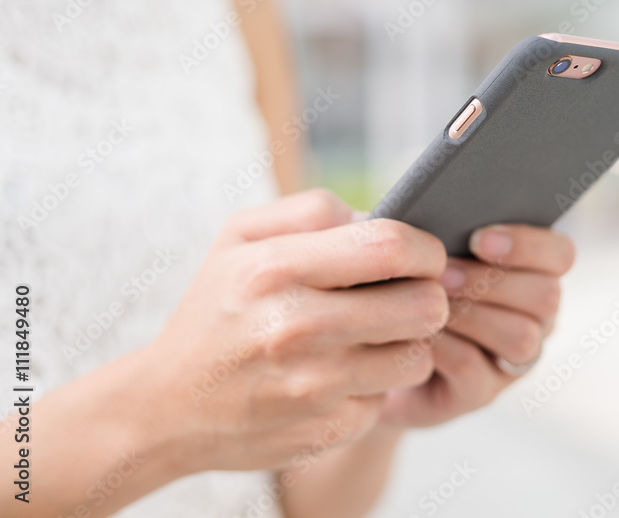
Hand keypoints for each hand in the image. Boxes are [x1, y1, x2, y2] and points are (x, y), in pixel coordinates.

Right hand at [135, 189, 448, 472]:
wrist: (166, 407)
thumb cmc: (217, 309)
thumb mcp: (239, 238)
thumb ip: (312, 211)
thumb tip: (380, 217)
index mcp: (275, 270)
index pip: (390, 247)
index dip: (425, 249)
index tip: (425, 256)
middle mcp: (294, 329)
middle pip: (422, 305)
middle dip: (428, 296)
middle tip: (410, 296)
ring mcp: (312, 387)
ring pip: (417, 356)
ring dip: (408, 343)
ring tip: (375, 335)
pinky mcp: (327, 429)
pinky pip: (387, 396)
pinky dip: (375, 384)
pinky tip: (342, 375)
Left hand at [378, 224, 574, 428]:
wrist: (367, 353)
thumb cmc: (399, 286)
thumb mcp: (421, 250)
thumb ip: (440, 227)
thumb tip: (434, 206)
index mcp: (531, 273)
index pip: (561, 255)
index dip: (530, 245)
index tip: (479, 238)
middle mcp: (535, 319)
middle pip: (546, 296)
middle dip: (492, 280)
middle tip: (443, 272)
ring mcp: (511, 362)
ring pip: (521, 337)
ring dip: (472, 313)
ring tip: (429, 300)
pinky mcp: (479, 395)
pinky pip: (473, 368)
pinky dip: (443, 345)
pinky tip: (414, 332)